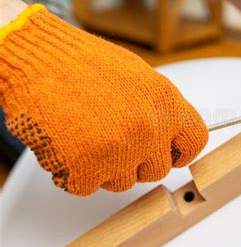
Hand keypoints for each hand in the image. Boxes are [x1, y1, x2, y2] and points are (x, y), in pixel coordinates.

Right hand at [0, 5, 207, 195]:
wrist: (39, 60)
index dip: (182, 151)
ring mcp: (120, 152)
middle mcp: (150, 130)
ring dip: (107, 168)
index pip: (195, 141)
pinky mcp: (86, 170)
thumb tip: (171, 132)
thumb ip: (160, 109)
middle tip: (117, 142)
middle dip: (139, 162)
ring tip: (88, 137)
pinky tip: (70, 144)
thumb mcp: (140, 77)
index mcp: (167, 104)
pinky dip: (76, 172)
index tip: (172, 153)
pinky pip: (89, 186)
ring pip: (124, 182)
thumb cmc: (82, 62)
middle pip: (158, 170)